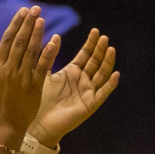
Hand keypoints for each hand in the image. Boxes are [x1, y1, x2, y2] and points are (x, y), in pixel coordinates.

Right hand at [0, 6, 56, 142]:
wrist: (4, 124)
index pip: (7, 40)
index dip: (16, 24)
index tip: (24, 11)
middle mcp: (9, 70)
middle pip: (19, 42)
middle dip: (27, 24)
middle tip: (36, 9)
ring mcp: (23, 78)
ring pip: (31, 52)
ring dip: (37, 35)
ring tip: (42, 19)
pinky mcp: (34, 88)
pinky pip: (42, 68)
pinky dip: (48, 54)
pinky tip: (54, 41)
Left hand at [29, 29, 119, 146]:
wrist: (39, 123)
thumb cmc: (39, 99)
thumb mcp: (45, 73)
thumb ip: (50, 56)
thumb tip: (56, 36)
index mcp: (72, 73)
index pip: (85, 55)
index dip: (91, 44)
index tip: (96, 31)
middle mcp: (83, 81)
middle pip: (95, 62)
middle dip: (100, 50)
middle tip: (104, 37)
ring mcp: (88, 92)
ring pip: (102, 75)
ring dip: (107, 63)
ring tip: (111, 49)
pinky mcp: (90, 105)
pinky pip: (103, 93)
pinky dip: (110, 85)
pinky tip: (116, 74)